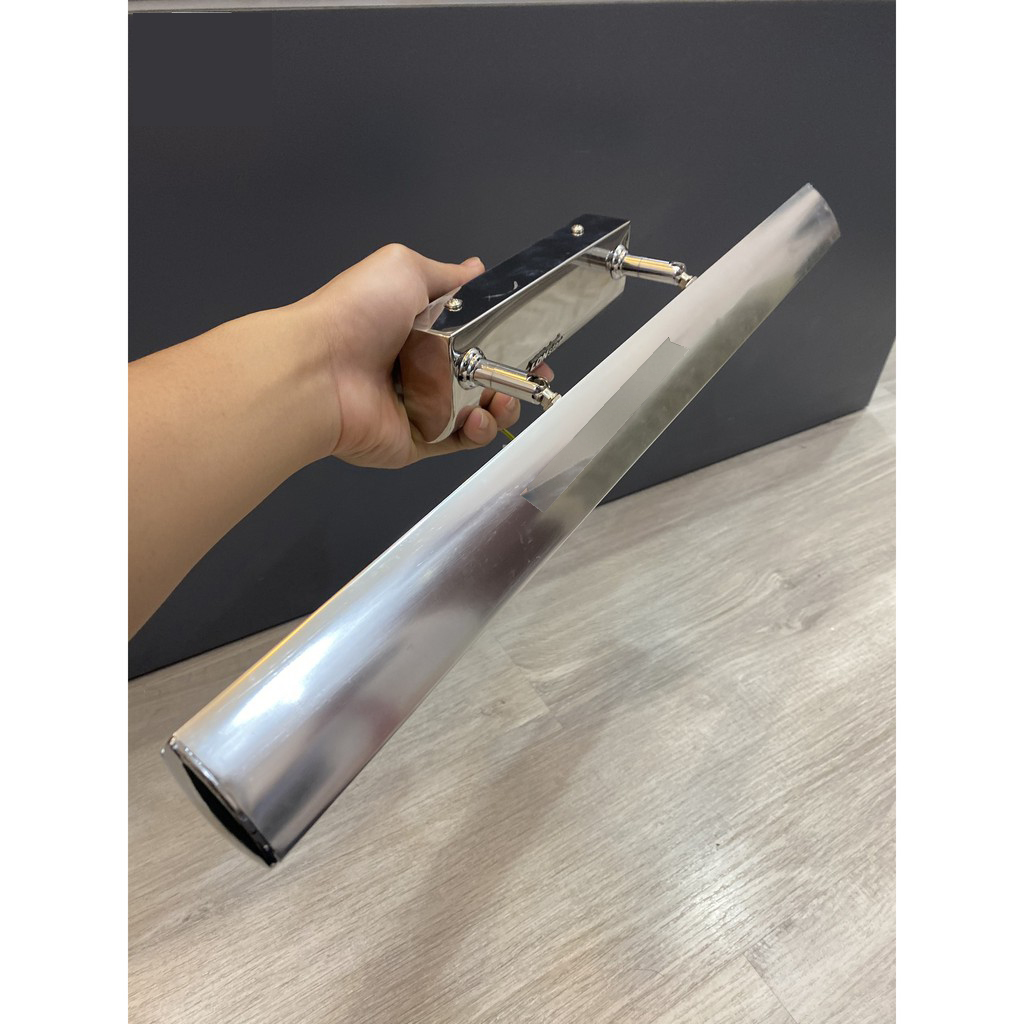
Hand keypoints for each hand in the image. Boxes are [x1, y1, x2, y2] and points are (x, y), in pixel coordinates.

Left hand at [295, 243, 552, 468]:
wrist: (319, 371)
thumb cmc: (360, 314)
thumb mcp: (404, 270)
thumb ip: (446, 276)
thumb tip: (477, 268)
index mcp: (419, 326)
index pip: (475, 334)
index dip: (508, 338)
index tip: (536, 343)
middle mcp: (422, 367)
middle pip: (483, 375)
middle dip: (514, 375)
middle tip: (536, 374)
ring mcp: (421, 406)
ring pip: (477, 411)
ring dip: (502, 404)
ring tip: (504, 397)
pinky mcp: (418, 440)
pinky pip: (458, 440)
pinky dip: (477, 431)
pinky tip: (478, 417)